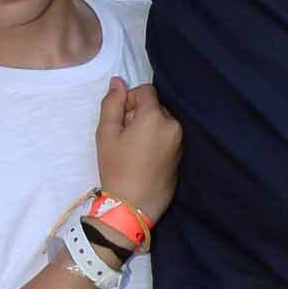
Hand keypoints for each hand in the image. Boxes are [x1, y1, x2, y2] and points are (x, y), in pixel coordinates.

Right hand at [95, 77, 183, 223]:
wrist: (133, 206)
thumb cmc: (116, 168)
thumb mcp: (106, 133)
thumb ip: (112, 103)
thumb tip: (118, 82)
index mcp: (155, 116)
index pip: (145, 91)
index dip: (129, 100)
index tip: (120, 120)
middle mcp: (173, 125)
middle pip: (154, 106)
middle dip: (138, 115)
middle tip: (123, 138)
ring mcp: (180, 142)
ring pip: (161, 122)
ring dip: (147, 128)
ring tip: (133, 150)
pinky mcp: (181, 156)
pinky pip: (167, 138)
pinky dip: (156, 141)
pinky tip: (143, 160)